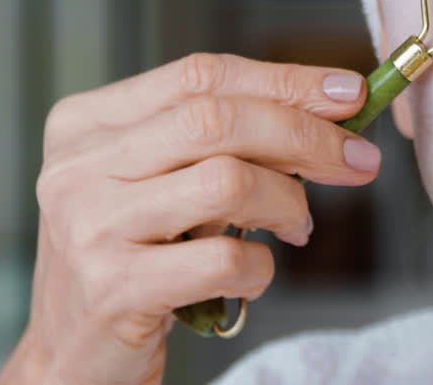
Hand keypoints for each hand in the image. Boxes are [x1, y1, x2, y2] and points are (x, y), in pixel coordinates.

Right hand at [0, 53, 375, 384]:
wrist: (74, 358)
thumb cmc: (133, 258)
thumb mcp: (160, 183)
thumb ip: (222, 140)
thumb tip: (331, 106)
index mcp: (85, 124)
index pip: (199, 75)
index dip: (284, 79)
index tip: (348, 93)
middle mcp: (77, 168)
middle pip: (217, 120)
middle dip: (306, 135)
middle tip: (358, 160)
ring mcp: (89, 227)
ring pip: (227, 181)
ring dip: (288, 202)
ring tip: (297, 224)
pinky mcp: (113, 289)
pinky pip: (223, 259)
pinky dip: (261, 266)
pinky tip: (253, 273)